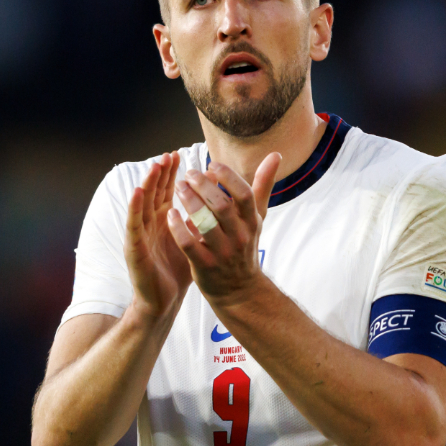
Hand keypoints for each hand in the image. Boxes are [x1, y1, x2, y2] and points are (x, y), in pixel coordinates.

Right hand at [124, 152, 192, 318]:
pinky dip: (134, 207)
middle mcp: (152, 223)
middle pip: (155, 192)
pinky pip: (134, 225)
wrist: (164, 300)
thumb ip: (207, 219)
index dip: (172, 174)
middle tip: (168, 155)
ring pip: (143, 204)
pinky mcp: (134, 248)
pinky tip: (137, 193)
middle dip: (161, 173)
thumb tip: (224, 201)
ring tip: (154, 166)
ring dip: (148, 183)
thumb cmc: (181, 269)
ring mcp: (141, 234)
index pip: (168, 191)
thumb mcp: (197, 239)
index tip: (179, 155)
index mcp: (166, 219)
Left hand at [166, 152, 281, 302]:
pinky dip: (178, 227)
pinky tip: (170, 213)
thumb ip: (263, 185)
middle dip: (203, 186)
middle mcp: (239, 236)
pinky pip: (189, 243)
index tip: (211, 165)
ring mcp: (222, 252)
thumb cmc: (245, 245)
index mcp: (251, 221)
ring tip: (179, 187)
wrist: (239, 289)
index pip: (243, 195)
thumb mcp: (257, 217)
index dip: (227, 177)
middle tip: (188, 174)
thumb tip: (275, 155)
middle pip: (221, 206)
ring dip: (189, 202)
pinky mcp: (204, 265)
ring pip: (204, 223)